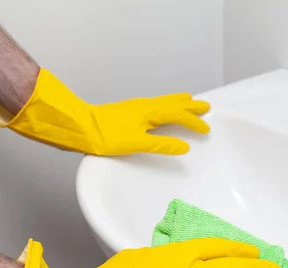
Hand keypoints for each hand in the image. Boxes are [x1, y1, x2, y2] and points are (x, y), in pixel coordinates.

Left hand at [0, 68, 209, 155]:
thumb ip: (162, 145)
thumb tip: (184, 147)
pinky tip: (163, 109)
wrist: (81, 128)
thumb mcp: (138, 143)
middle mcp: (145, 106)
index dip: (194, 122)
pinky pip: (156, 104)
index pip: (179, 115)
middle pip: (174, 104)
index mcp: (150, 112)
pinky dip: (167, 105)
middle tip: (206, 106)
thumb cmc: (105, 135)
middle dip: (191, 106)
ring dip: (180, 103)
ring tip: (189, 100)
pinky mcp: (130, 112)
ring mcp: (137, 107)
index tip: (206, 129)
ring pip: (165, 102)